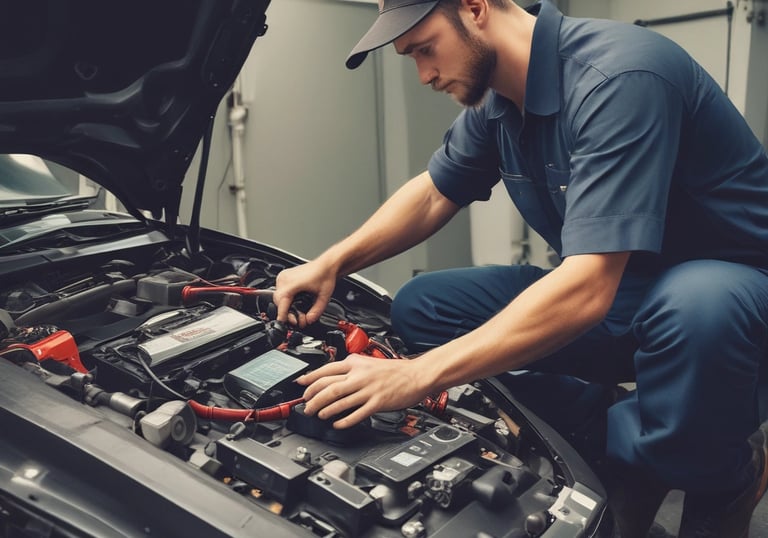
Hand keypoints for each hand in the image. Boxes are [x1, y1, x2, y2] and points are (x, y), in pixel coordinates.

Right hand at [273, 260, 336, 326]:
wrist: (326, 265)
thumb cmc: (325, 275)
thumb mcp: (323, 297)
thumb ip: (316, 311)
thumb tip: (309, 320)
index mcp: (293, 282)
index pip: (282, 302)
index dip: (283, 314)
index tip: (286, 322)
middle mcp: (285, 278)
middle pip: (278, 301)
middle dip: (286, 312)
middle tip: (297, 319)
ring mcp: (283, 276)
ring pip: (278, 297)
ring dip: (286, 306)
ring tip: (297, 311)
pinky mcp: (284, 276)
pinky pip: (280, 291)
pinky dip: (285, 299)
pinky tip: (294, 302)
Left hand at [297, 354, 429, 428]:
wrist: (418, 374)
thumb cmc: (396, 370)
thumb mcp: (369, 362)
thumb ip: (353, 367)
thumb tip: (335, 373)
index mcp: (356, 363)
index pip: (326, 370)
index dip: (310, 379)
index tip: (301, 386)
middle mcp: (360, 375)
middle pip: (328, 387)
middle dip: (312, 398)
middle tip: (305, 405)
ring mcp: (368, 389)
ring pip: (339, 400)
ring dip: (324, 409)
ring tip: (317, 415)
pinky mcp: (377, 402)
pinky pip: (356, 413)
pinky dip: (344, 420)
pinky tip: (337, 424)